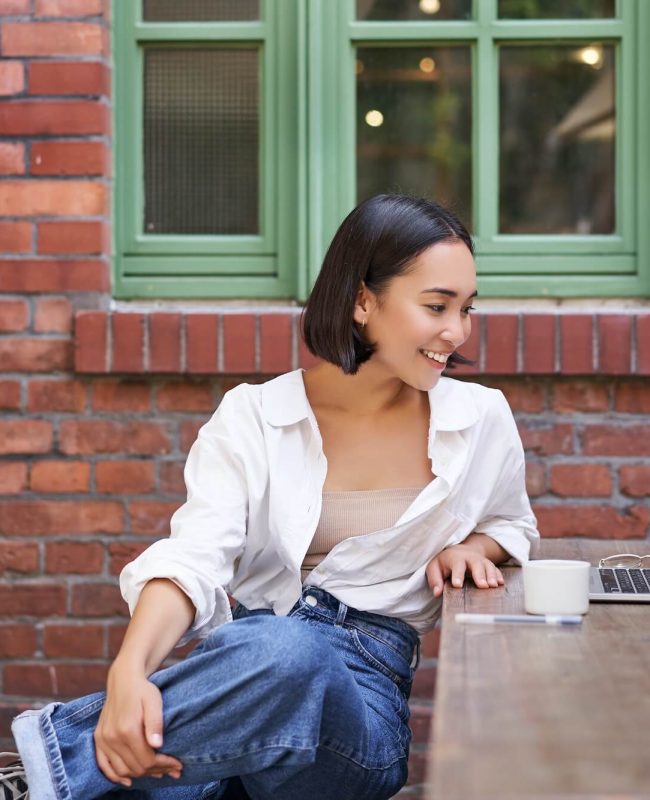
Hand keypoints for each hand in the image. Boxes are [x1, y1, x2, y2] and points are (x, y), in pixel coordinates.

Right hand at [94, 662, 182, 786]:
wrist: (123, 679)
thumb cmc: (143, 690)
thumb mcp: (154, 701)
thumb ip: (155, 723)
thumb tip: (157, 745)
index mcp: (127, 729)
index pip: (147, 760)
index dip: (164, 765)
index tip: (177, 765)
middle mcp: (112, 738)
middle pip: (136, 767)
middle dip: (156, 771)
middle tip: (172, 770)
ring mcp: (103, 740)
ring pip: (121, 770)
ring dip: (140, 775)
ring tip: (157, 773)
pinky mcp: (98, 739)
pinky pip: (103, 766)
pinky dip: (115, 776)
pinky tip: (128, 780)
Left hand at [426, 544, 504, 597]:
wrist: (460, 551)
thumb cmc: (445, 562)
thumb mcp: (435, 568)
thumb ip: (435, 580)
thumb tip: (437, 593)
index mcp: (455, 558)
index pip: (456, 565)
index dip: (457, 574)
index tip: (458, 585)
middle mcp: (469, 558)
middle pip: (476, 564)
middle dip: (479, 574)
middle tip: (482, 586)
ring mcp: (480, 561)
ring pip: (488, 566)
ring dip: (491, 575)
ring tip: (493, 586)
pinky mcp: (488, 565)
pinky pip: (495, 569)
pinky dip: (499, 575)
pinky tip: (501, 583)